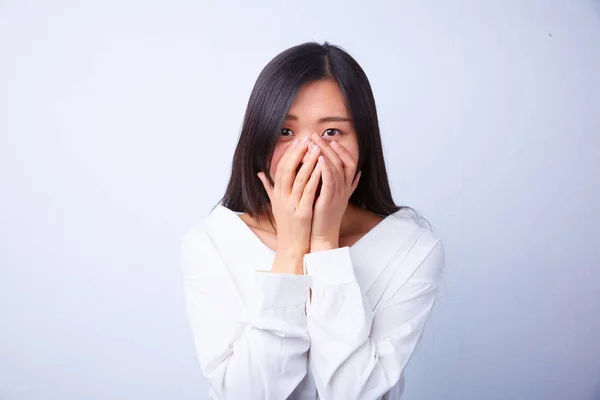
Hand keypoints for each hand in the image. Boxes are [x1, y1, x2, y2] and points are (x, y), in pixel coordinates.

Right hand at [257, 137, 321, 271]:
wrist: (291, 247)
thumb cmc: (287, 226)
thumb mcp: (276, 204)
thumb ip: (269, 188)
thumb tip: (260, 174)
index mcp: (277, 194)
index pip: (280, 168)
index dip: (289, 154)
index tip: (298, 142)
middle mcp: (281, 197)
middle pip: (287, 170)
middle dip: (298, 153)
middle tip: (308, 139)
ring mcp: (291, 205)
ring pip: (298, 178)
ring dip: (308, 161)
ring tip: (317, 148)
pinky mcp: (302, 212)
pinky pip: (308, 191)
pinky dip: (315, 178)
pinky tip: (322, 168)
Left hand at [309, 133, 360, 251]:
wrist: (322, 236)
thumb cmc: (323, 216)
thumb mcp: (332, 196)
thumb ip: (338, 183)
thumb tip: (351, 173)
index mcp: (345, 187)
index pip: (349, 163)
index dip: (341, 150)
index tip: (330, 139)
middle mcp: (344, 189)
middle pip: (341, 161)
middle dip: (329, 147)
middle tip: (316, 136)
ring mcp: (338, 194)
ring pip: (336, 169)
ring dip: (325, 154)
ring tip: (315, 142)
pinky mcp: (330, 200)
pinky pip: (330, 182)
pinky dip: (326, 169)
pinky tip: (320, 159)